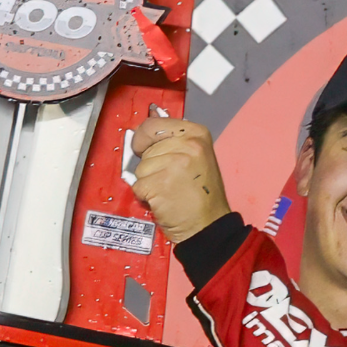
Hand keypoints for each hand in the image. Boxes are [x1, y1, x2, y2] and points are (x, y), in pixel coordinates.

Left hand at [130, 110, 230, 243]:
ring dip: (148, 182)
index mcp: (196, 134)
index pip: (153, 125)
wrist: (209, 226)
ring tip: (169, 190)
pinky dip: (146, 197)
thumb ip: (172, 141)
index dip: (144, 139)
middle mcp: (187, 145)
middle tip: (171, 179)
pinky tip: (164, 200)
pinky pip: (138, 185)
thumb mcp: (195, 157)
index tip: (145, 149)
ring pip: (140, 168)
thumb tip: (148, 120)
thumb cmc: (201, 195)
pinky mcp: (161, 183)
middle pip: (146, 150)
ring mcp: (174, 164)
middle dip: (151, 166)